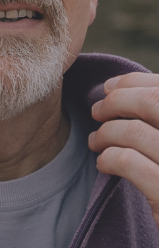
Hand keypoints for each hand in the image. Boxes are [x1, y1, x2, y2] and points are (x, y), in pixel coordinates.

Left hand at [89, 73, 158, 229]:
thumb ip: (158, 122)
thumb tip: (122, 89)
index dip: (135, 82)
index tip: (109, 87)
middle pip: (152, 102)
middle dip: (116, 101)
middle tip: (97, 111)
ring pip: (136, 132)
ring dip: (107, 132)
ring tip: (96, 141)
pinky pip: (130, 163)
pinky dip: (110, 158)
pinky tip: (104, 165)